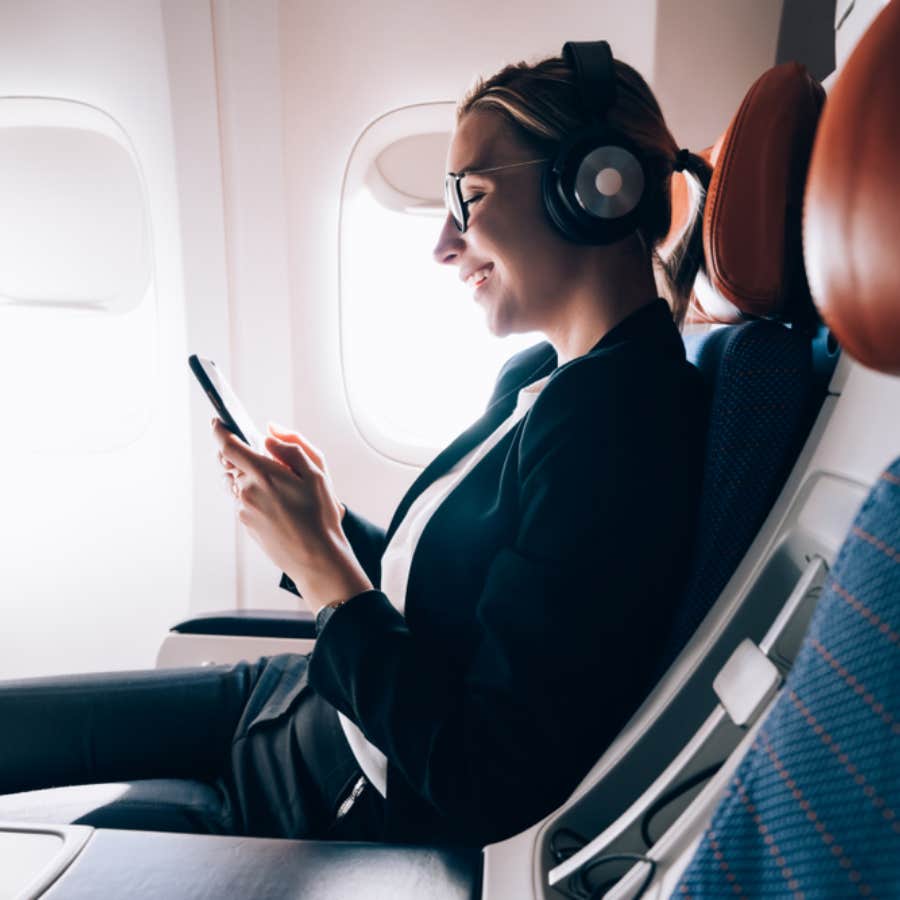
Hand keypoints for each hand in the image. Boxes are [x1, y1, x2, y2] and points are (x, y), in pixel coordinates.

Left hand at [212, 419, 370, 612]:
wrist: (316, 558)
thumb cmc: (320, 517)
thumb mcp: (316, 473)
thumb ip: (291, 447)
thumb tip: (270, 434)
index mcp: (263, 474)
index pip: (228, 446)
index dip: (220, 430)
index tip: (218, 422)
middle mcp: (247, 491)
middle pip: (231, 464)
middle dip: (243, 456)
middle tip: (267, 460)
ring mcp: (244, 509)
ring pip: (238, 483)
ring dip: (251, 478)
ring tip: (280, 490)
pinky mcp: (246, 524)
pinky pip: (244, 501)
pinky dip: (256, 496)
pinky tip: (280, 507)